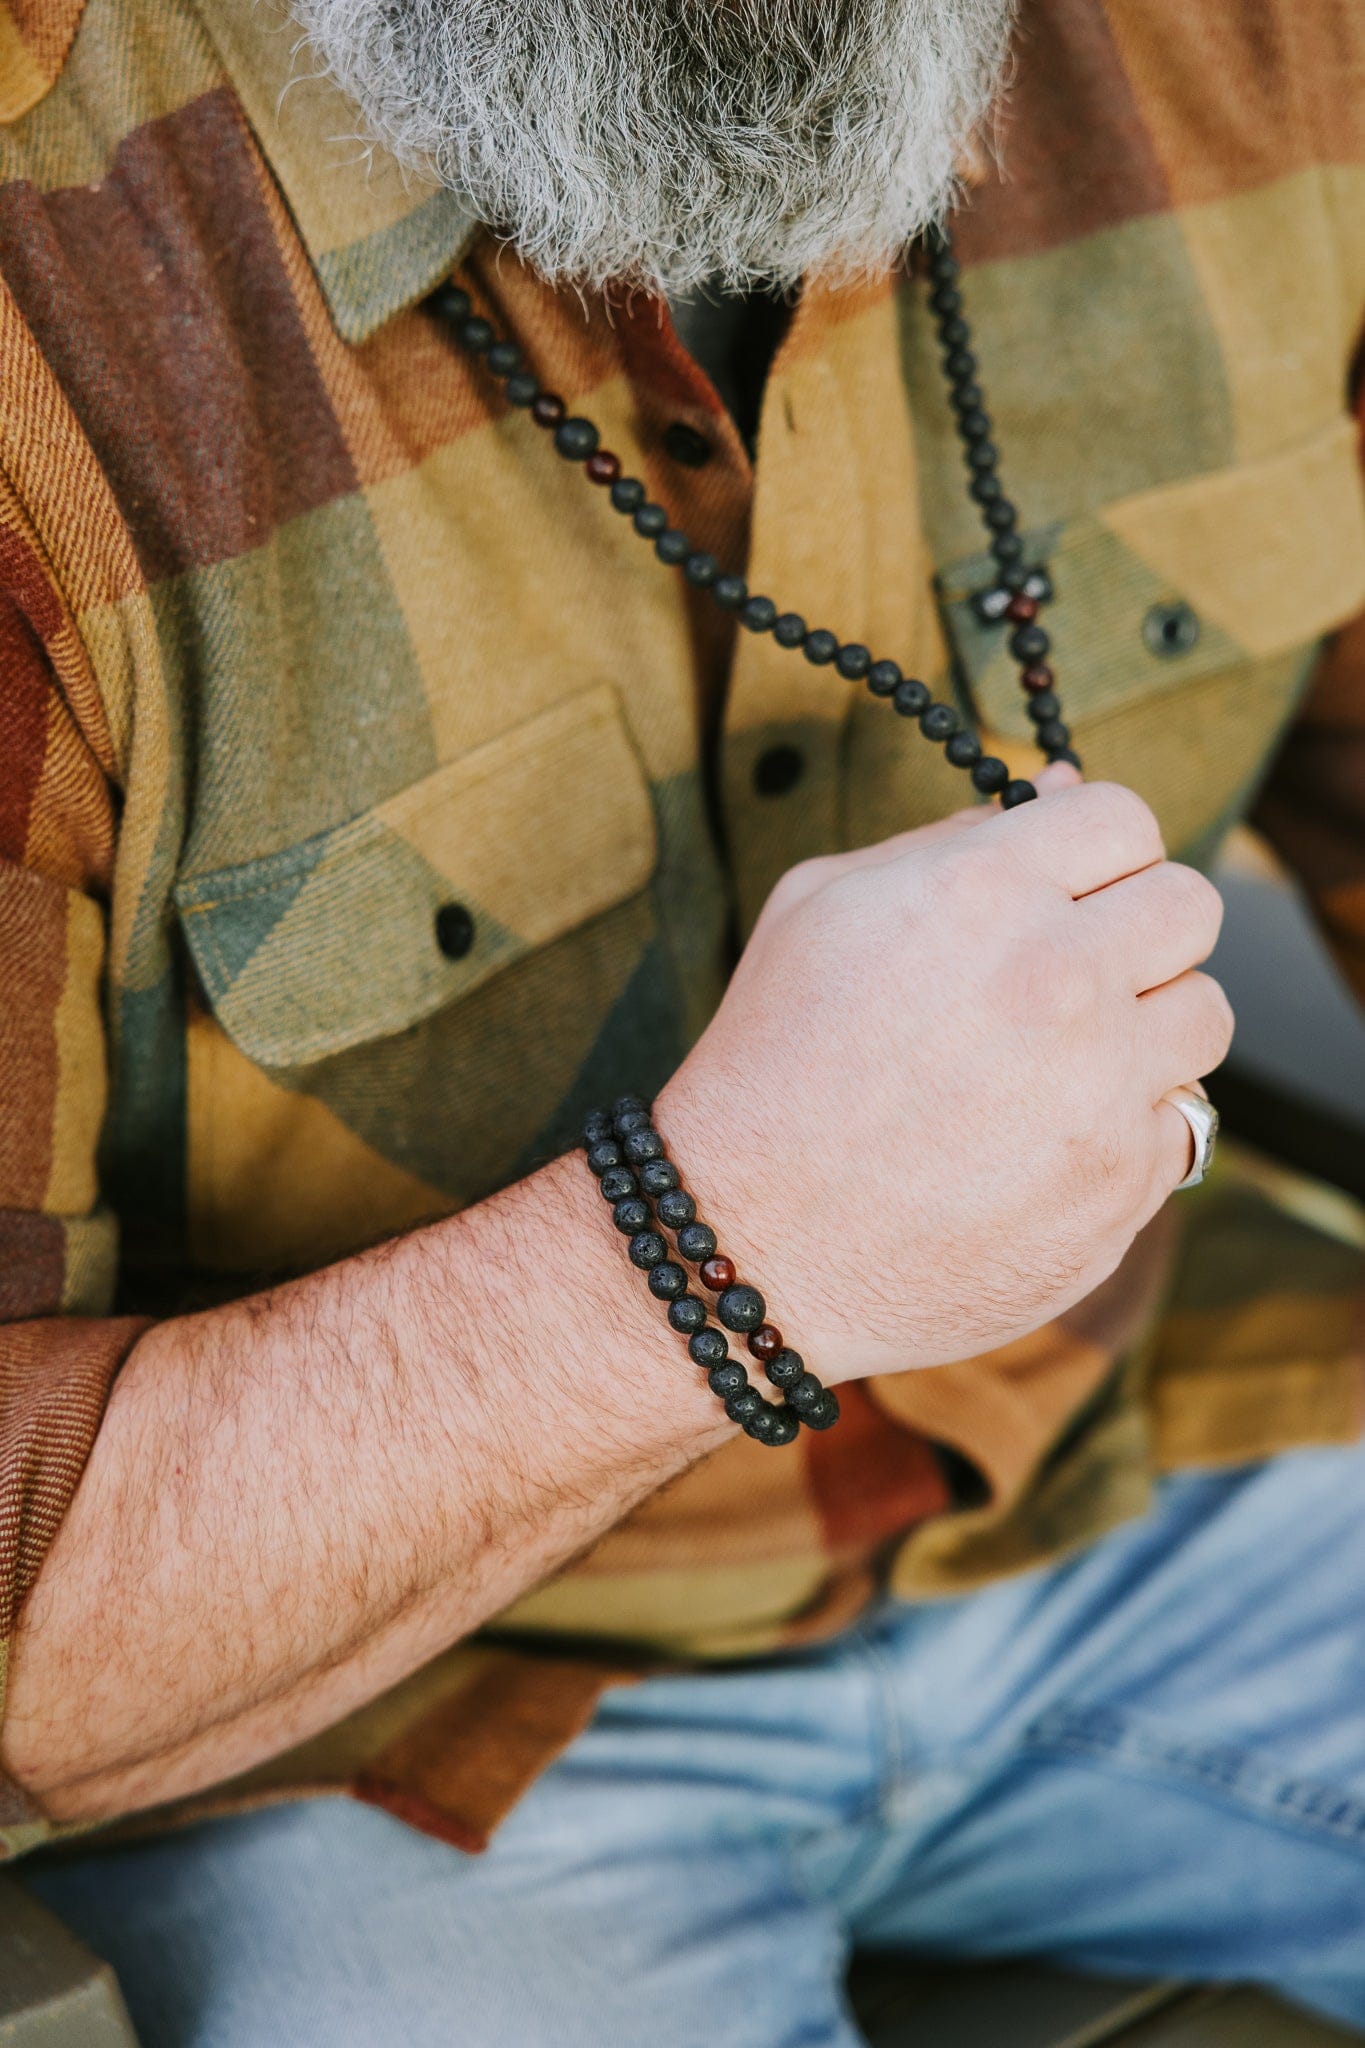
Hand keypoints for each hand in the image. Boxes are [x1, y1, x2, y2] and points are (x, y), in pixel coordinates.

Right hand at [657, 773, 1232, 1380]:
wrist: (750, 1240)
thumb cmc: (771, 1062)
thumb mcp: (819, 908)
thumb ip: (949, 839)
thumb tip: (1062, 791)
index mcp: (984, 889)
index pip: (1124, 816)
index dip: (1095, 851)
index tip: (1067, 891)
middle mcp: (1060, 977)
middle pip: (1190, 905)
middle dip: (1137, 929)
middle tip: (1073, 973)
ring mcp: (1101, 1087)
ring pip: (1206, 1014)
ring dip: (1148, 1028)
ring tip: (1062, 1062)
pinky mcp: (1121, 1183)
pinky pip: (1180, 1124)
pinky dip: (1125, 1129)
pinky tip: (1040, 1145)